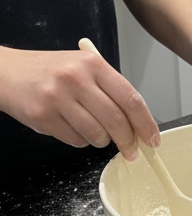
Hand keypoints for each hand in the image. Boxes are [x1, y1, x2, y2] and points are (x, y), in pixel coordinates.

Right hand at [0, 46, 159, 160]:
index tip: (153, 140)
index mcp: (92, 64)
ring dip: (101, 140)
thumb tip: (141, 125)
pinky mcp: (44, 116)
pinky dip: (80, 140)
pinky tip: (70, 125)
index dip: (147, 125)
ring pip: (98, 136)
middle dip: (129, 142)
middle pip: (118, 122)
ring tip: (91, 128)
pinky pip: (77, 141)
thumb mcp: (83, 69)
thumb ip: (112, 92)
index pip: (131, 99)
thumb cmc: (51, 72)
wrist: (6, 72)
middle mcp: (75, 78)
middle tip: (132, 151)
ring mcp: (57, 97)